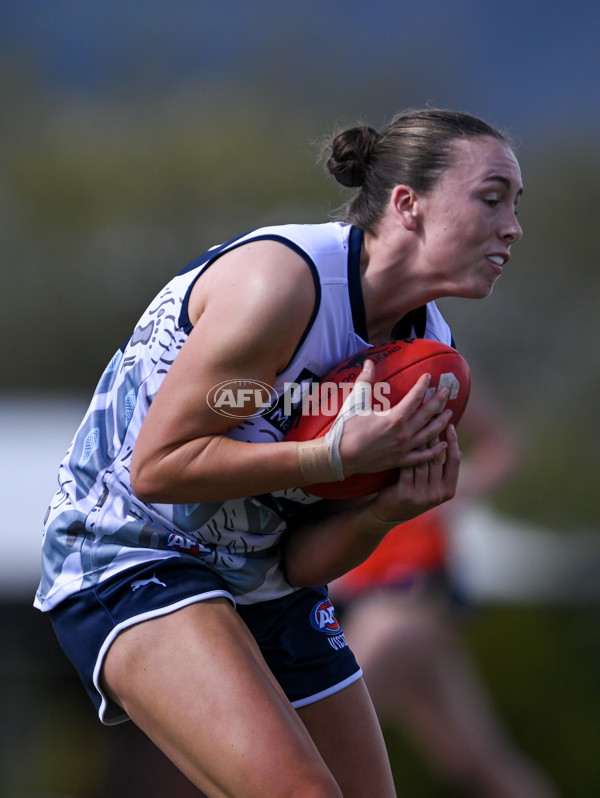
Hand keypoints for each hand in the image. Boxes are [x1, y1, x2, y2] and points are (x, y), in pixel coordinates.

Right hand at [338, 360, 453, 477]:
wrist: (339, 457)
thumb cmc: (346, 429)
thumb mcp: (355, 402)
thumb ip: (365, 381)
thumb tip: (369, 362)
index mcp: (394, 418)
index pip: (415, 398)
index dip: (423, 385)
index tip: (429, 376)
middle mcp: (403, 434)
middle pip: (427, 415)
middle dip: (438, 401)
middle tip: (446, 392)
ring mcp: (403, 449)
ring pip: (429, 434)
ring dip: (440, 423)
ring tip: (449, 414)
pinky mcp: (400, 461)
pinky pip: (422, 457)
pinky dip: (434, 451)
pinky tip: (442, 445)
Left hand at [367, 423, 460, 524]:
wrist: (388, 513)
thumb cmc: (412, 492)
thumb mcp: (432, 486)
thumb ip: (443, 471)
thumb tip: (457, 449)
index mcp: (449, 491)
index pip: (454, 461)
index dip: (453, 441)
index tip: (450, 424)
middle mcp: (437, 494)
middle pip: (437, 458)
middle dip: (434, 435)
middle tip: (432, 417)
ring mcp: (422, 496)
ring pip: (422, 461)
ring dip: (420, 441)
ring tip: (417, 424)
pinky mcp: (406, 494)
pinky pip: (408, 467)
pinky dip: (406, 453)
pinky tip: (403, 439)